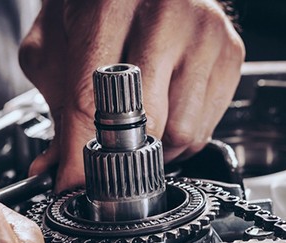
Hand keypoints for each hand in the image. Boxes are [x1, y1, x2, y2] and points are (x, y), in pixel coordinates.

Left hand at [20, 0, 244, 190]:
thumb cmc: (93, 8)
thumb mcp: (55, 49)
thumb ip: (56, 109)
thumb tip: (58, 171)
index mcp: (111, 2)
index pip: (94, 95)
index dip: (82, 149)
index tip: (74, 182)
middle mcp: (168, 11)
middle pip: (146, 119)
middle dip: (121, 150)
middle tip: (108, 151)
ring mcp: (206, 32)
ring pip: (182, 131)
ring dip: (156, 147)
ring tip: (137, 127)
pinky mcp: (230, 53)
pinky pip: (206, 127)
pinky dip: (181, 137)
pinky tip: (165, 112)